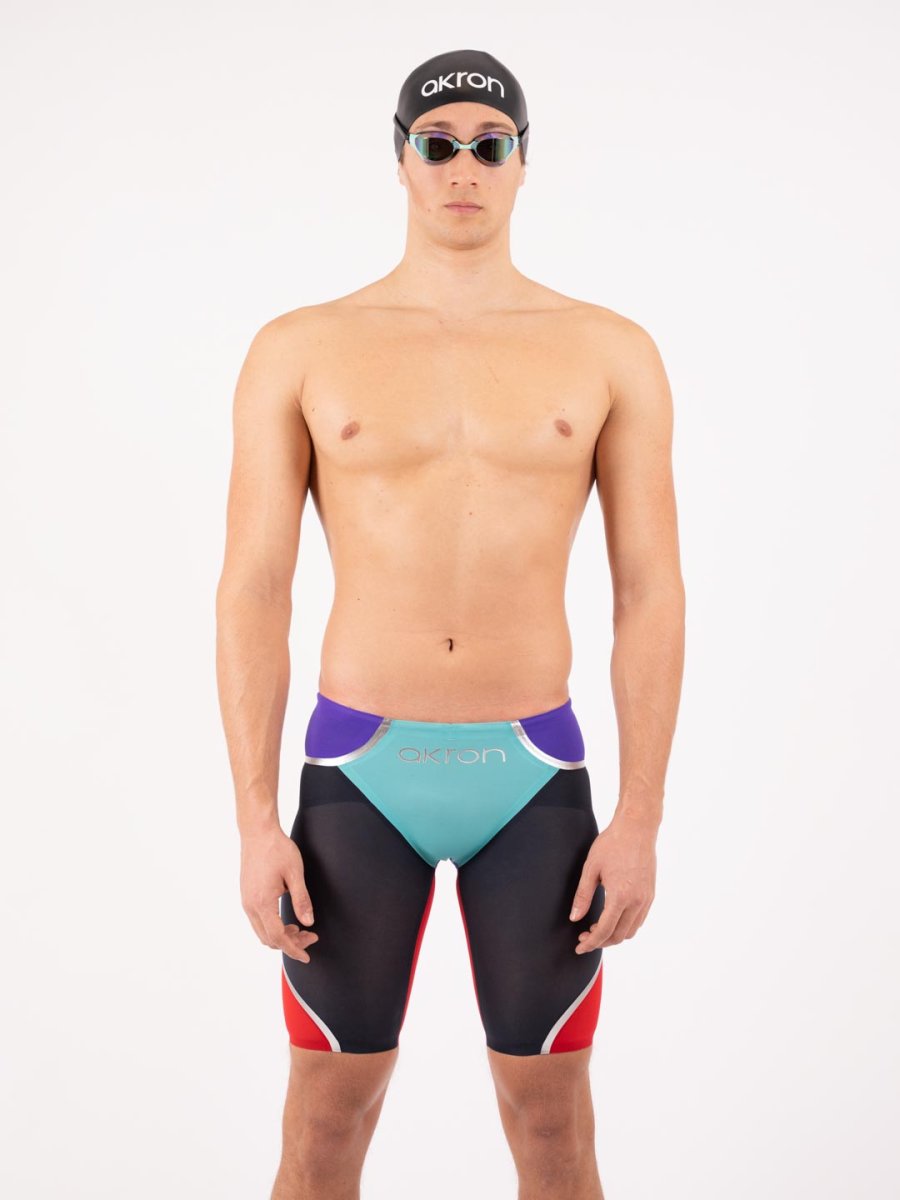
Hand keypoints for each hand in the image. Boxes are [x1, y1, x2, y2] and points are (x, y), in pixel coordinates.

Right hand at [240, 823, 318, 962]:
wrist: (257, 832)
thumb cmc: (277, 849)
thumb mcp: (295, 873)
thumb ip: (302, 900)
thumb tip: (308, 922)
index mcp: (262, 903)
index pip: (278, 937)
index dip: (293, 949)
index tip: (307, 955)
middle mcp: (250, 906)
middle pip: (269, 939)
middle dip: (290, 943)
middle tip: (311, 936)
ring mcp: (246, 901)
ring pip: (262, 932)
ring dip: (281, 935)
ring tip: (301, 929)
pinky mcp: (247, 896)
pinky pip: (258, 921)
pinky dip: (273, 927)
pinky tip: (287, 919)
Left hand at [569, 812, 657, 951]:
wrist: (637, 828)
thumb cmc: (612, 844)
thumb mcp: (591, 868)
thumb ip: (583, 895)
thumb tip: (574, 917)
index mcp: (621, 896)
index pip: (605, 930)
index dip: (591, 942)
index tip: (579, 946)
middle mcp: (637, 901)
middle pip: (619, 935)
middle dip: (601, 941)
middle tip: (585, 937)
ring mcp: (646, 898)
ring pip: (631, 931)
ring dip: (614, 935)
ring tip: (597, 928)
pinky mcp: (650, 894)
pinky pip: (639, 920)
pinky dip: (625, 926)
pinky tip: (612, 918)